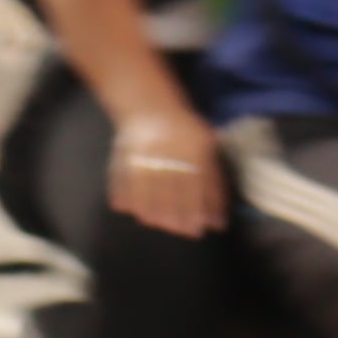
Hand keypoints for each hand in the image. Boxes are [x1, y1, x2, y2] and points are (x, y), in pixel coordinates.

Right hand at [109, 103, 225, 238]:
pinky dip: (124, 197)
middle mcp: (164, 147)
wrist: (151, 106)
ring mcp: (140, 150)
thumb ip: (213, 185)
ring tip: (157, 223)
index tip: (197, 229)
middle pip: (166, 189)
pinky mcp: (120, 153)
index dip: (195, 209)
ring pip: (142, 189)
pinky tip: (132, 210)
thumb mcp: (207, 150)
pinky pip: (120, 181)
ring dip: (149, 211)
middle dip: (173, 216)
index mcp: (190, 144)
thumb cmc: (186, 132)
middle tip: (179, 231)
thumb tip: (217, 221)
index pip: (193, 183)